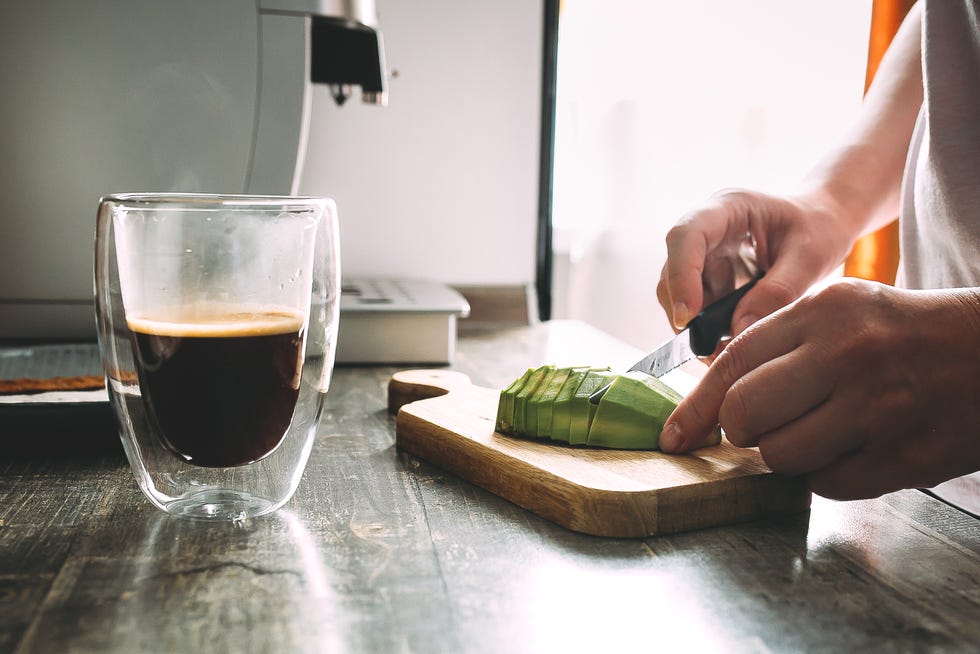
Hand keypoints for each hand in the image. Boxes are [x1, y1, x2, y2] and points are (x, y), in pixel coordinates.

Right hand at [657, 188, 854, 336]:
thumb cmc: (821, 227)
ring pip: (679, 293)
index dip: (681, 277)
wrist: (825, 223)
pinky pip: (698, 306)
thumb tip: (739, 331)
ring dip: (696, 325)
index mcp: (727, 208)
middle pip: (674, 269)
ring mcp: (705, 254)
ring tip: (723, 354)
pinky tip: (729, 346)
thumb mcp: (811, 256)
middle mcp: (707, 229)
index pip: (686, 237)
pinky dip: (708, 329)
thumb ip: (778, 291)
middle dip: (684, 310)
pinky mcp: (710, 276)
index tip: (688, 317)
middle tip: (709, 350)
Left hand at [659, 278, 979, 499]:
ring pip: (780, 456)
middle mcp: (846, 355)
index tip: (674, 435)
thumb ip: (780, 345)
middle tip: (766, 426)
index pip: (732, 363)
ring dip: (787, 454)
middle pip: (743, 415)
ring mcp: (878, 408)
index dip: (696, 406)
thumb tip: (714, 403)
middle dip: (742, 430)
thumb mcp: (842, 311)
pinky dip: (827, 474)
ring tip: (821, 432)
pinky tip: (854, 448)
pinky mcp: (905, 456)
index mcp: (823, 312)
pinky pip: (826, 484)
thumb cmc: (905, 334)